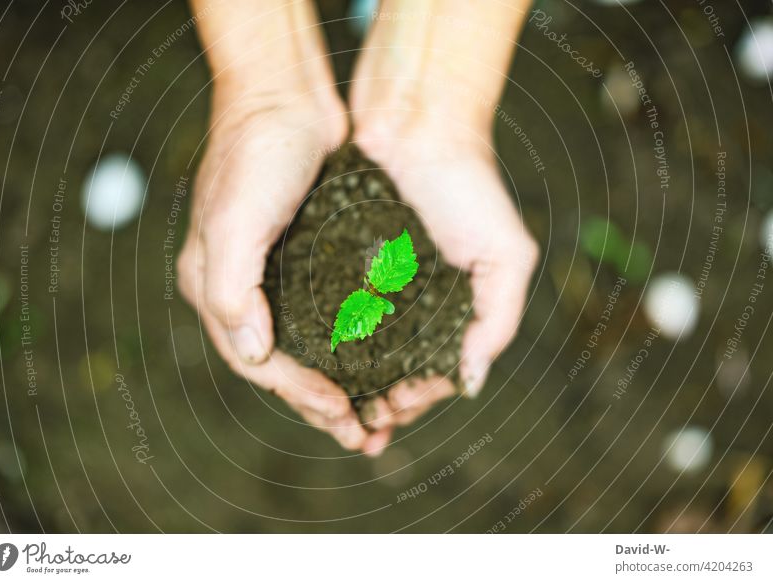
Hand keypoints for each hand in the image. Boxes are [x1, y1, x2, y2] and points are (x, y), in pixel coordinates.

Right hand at [177, 89, 394, 452]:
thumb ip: (230, 291)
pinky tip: (377, 363)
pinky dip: (350, 347)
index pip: (257, 360)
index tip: (342, 413)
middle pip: (283, 364)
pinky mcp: (309, 259)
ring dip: (339, 385)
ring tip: (375, 417)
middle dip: (321, 404)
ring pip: (309, 347)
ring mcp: (277, 274)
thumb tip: (253, 354)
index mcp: (215, 287)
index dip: (298, 393)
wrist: (287, 97)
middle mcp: (243, 288)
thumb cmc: (257, 154)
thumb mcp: (234, 220)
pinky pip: (328, 317)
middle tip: (364, 435)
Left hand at [353, 117, 538, 424]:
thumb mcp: (505, 254)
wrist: (418, 122)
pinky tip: (311, 358)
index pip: (435, 371)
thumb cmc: (468, 185)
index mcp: (456, 307)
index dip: (415, 400)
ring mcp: (378, 282)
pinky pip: (332, 310)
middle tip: (354, 425)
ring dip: (348, 381)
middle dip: (377, 401)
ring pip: (361, 348)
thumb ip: (498, 318)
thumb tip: (472, 381)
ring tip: (330, 403)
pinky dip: (326, 339)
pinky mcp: (343, 259)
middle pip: (394, 367)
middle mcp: (416, 300)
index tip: (388, 416)